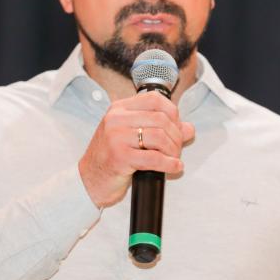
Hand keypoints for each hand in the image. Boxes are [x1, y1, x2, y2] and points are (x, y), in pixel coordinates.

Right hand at [78, 90, 194, 206]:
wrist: (90, 179)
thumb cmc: (111, 157)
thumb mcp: (133, 136)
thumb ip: (160, 129)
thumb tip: (189, 129)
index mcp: (119, 108)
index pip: (155, 99)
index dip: (173, 113)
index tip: (176, 128)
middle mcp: (116, 119)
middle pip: (161, 119)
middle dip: (176, 136)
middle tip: (177, 149)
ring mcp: (116, 137)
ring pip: (159, 137)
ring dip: (173, 150)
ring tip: (174, 158)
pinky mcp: (120, 157)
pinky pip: (154, 158)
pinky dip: (169, 164)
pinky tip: (174, 167)